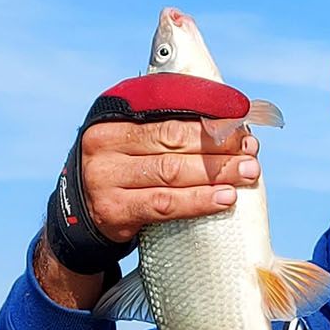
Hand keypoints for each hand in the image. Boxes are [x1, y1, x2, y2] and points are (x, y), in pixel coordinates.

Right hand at [79, 119, 259, 243]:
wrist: (79, 218)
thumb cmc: (121, 174)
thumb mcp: (131, 144)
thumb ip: (166, 130)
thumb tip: (228, 124)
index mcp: (112, 119)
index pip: (167, 111)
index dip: (207, 117)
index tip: (240, 120)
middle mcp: (104, 144)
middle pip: (172, 140)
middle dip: (218, 144)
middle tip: (250, 151)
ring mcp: (105, 178)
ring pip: (171, 172)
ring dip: (216, 172)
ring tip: (247, 172)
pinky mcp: (113, 210)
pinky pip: (165, 205)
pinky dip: (199, 200)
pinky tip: (224, 198)